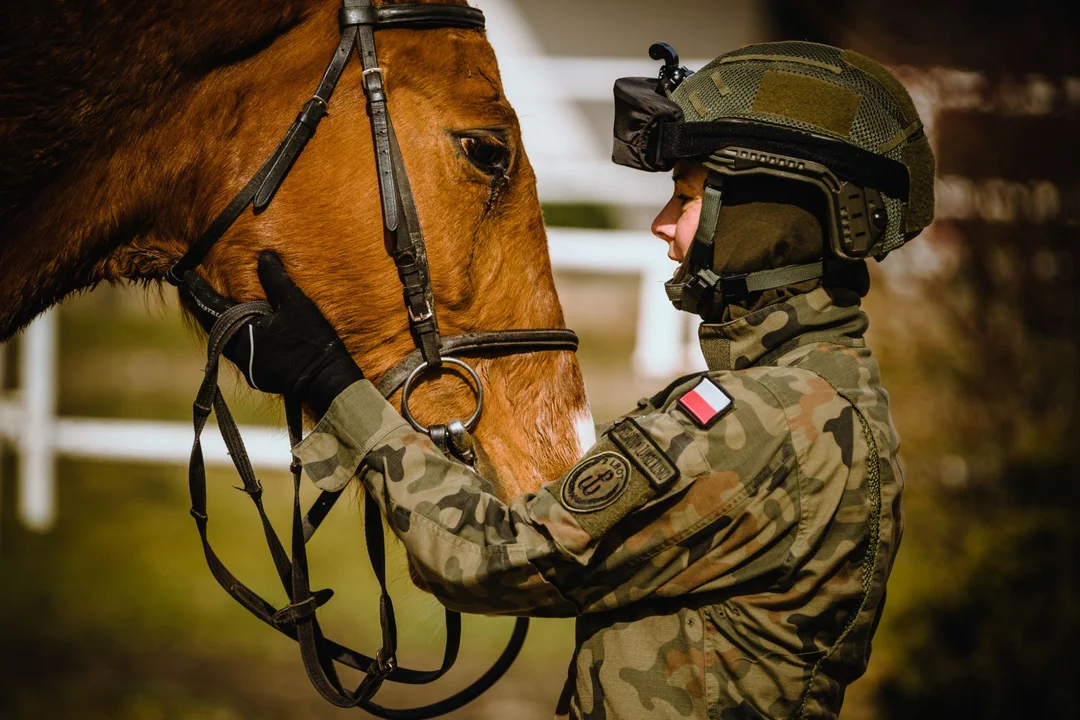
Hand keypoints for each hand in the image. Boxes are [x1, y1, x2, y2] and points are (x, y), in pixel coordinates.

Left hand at [185, 251, 363, 415]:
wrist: (325, 380)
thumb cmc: (311, 340)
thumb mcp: (295, 305)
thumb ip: (276, 280)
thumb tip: (264, 256)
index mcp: (242, 332)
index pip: (212, 307)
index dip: (199, 290)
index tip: (187, 276)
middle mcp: (238, 352)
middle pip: (214, 327)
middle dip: (206, 310)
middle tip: (199, 294)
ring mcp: (248, 367)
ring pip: (225, 342)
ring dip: (221, 326)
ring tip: (219, 312)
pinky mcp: (259, 376)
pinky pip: (240, 354)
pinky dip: (237, 339)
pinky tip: (245, 334)